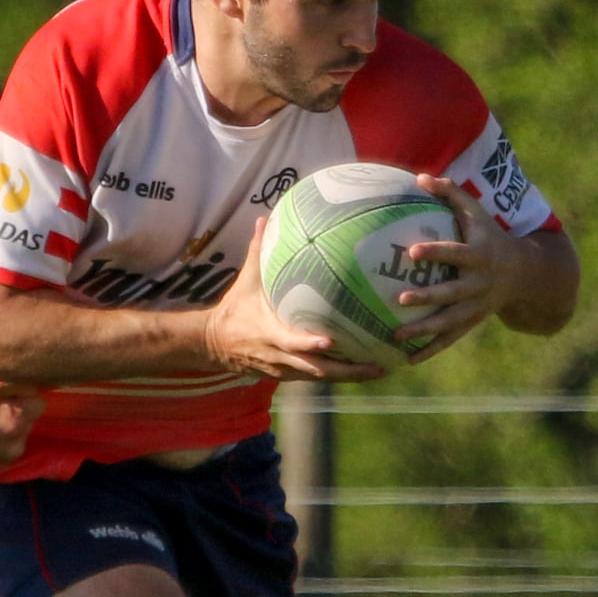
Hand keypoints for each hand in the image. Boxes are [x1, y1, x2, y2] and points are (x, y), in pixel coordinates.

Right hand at [0, 380, 43, 469]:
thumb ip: (9, 379)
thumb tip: (32, 376)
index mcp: (16, 416)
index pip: (37, 397)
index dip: (23, 390)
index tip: (7, 389)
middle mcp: (18, 437)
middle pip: (33, 413)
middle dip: (21, 406)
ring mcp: (11, 452)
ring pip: (24, 428)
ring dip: (14, 422)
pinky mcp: (2, 461)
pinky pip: (13, 443)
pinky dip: (5, 437)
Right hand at [205, 219, 384, 382]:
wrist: (215, 345)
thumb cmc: (235, 309)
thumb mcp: (245, 282)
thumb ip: (256, 252)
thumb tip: (264, 218)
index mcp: (268, 333)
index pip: (291, 342)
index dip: (309, 344)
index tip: (332, 341)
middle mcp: (279, 357)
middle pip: (317, 369)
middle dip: (348, 370)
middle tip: (379, 363)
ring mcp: (285, 370)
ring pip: (322, 377)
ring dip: (351, 376)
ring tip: (382, 368)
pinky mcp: (289, 376)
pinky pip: (318, 377)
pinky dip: (341, 376)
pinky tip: (366, 369)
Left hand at [392, 175, 520, 362]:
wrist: (525, 273)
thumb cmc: (490, 236)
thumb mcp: (477, 212)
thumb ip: (451, 193)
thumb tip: (419, 176)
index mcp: (480, 256)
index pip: (456, 253)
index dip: (437, 252)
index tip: (412, 252)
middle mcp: (480, 283)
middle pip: (453, 293)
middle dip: (428, 297)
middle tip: (400, 299)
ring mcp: (477, 306)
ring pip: (450, 322)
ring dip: (424, 330)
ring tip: (395, 335)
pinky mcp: (473, 322)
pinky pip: (450, 339)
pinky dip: (430, 350)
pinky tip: (407, 359)